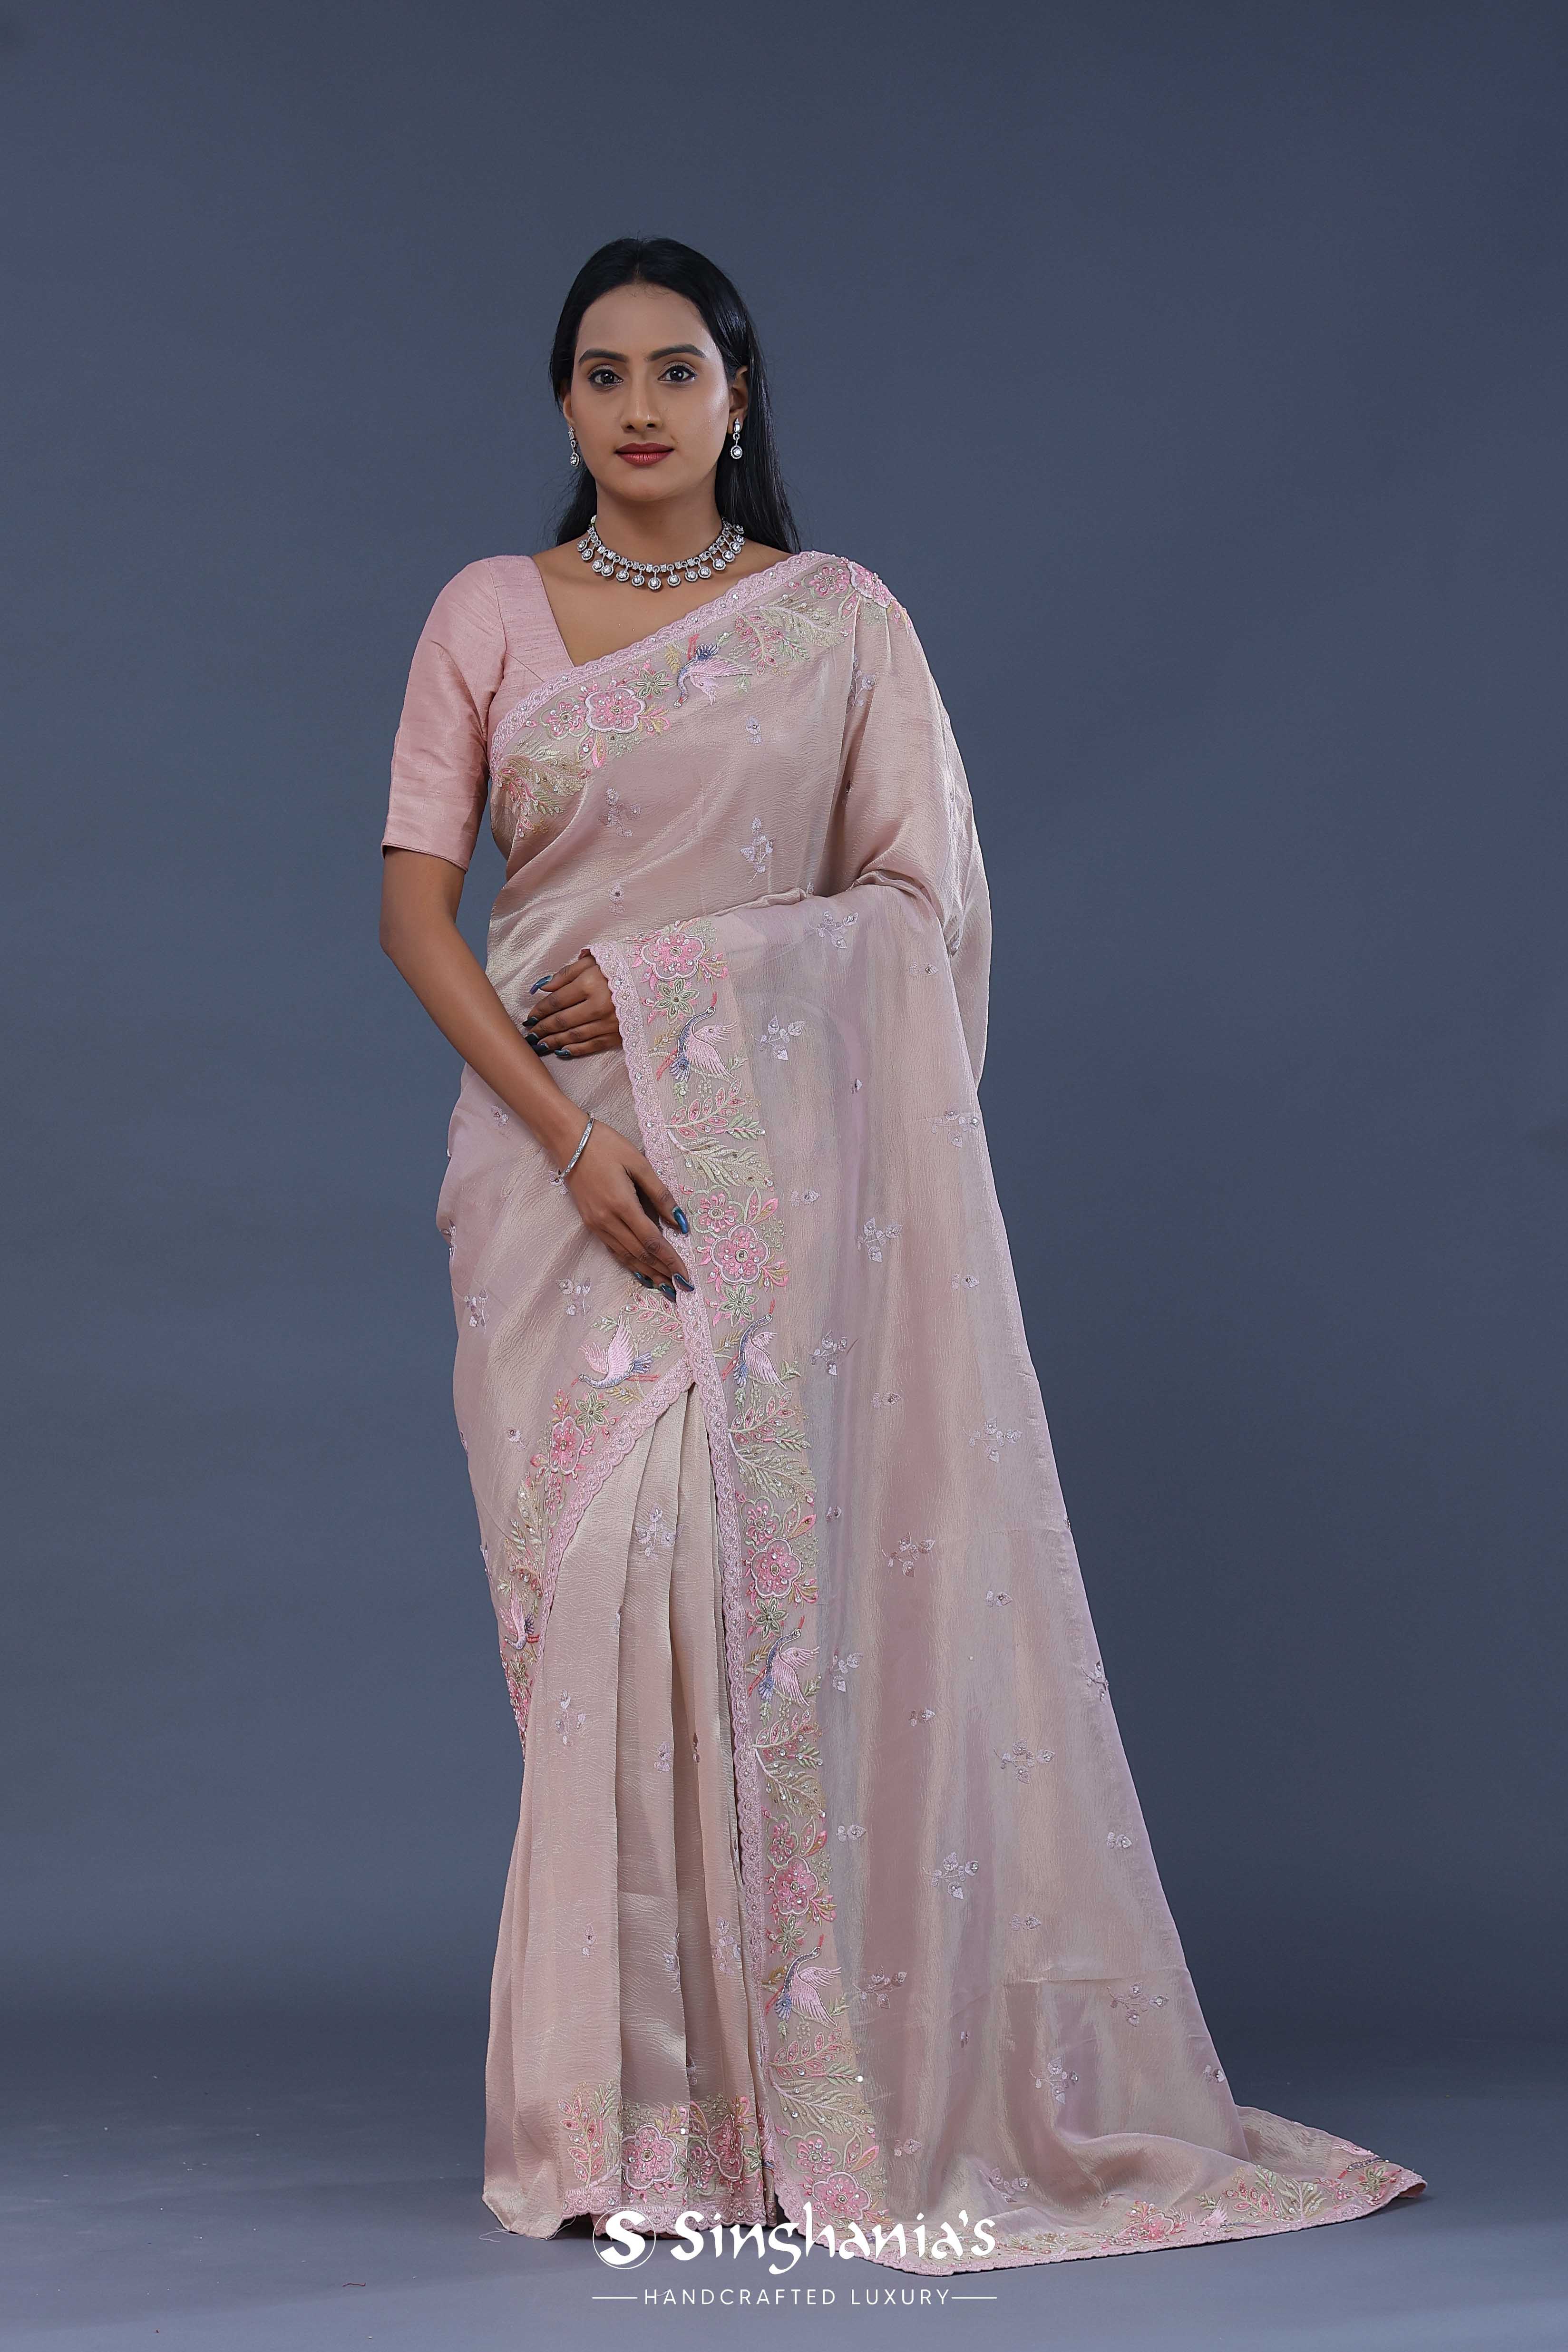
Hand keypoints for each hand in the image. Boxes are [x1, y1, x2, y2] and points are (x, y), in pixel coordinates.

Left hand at [524, 950, 621, 1059]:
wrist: (661, 982)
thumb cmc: (624, 966)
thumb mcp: (595, 961)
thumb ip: (567, 973)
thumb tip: (543, 987)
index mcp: (590, 983)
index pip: (556, 1001)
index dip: (539, 1010)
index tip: (529, 1017)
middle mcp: (598, 1005)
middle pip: (562, 1020)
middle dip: (542, 1028)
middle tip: (530, 1034)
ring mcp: (609, 1023)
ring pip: (574, 1036)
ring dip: (553, 1042)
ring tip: (539, 1045)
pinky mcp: (619, 1035)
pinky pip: (591, 1045)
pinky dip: (574, 1050)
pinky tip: (561, 1051)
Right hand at [565, 1121, 694, 1301]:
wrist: (569, 1141)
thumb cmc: (607, 1146)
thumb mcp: (639, 1163)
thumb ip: (660, 1194)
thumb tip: (680, 1223)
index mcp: (622, 1205)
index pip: (652, 1242)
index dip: (671, 1261)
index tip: (686, 1277)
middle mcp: (608, 1221)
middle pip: (640, 1255)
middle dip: (663, 1272)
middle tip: (682, 1289)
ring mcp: (596, 1224)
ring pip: (626, 1257)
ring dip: (647, 1273)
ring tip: (666, 1287)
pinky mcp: (590, 1223)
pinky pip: (614, 1250)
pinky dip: (630, 1264)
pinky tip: (641, 1273)